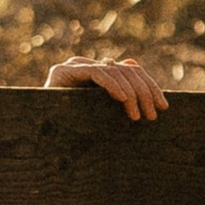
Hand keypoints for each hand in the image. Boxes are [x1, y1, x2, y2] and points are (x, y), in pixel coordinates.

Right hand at [46, 54, 167, 121]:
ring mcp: (75, 67)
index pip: (131, 71)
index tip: (164, 107)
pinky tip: (122, 100)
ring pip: (114, 71)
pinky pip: (96, 73)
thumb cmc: (74, 131)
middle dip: (145, 92)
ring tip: (138, 116)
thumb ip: (122, 98)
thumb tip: (139, 74)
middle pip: (126, 69)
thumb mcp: (105, 116)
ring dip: (131, 94)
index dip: (150, 87)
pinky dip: (112, 85)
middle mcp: (87, 66)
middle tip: (154, 115)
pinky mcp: (63, 72)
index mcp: (98, 73)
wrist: (40, 139)